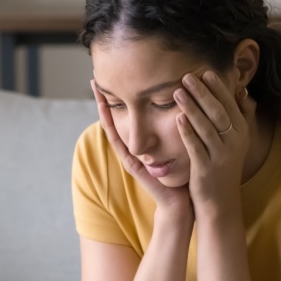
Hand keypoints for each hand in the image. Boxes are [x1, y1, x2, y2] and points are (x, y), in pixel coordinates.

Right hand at [91, 79, 191, 218]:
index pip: (128, 116)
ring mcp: (130, 157)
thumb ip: (178, 128)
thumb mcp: (179, 145)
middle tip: (95, 79)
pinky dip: (111, 129)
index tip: (113, 78)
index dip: (120, 98)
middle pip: (115, 120)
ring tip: (96, 92)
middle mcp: (132, 148)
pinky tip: (106, 114)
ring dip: (103, 111)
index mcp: (142, 143)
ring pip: (113, 129)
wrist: (180, 202)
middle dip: (104, 99)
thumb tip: (185, 104)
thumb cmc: (183, 175)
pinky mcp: (133, 167)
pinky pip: (120, 145)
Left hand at [174, 71, 252, 211]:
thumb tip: (243, 92)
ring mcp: (221, 156)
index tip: (205, 72)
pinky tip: (178, 119)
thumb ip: (240, 117)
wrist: (220, 201)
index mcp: (241, 133)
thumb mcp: (236, 142)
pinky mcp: (206, 169)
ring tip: (178, 92)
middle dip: (203, 93)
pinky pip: (196, 147)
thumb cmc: (223, 167)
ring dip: (192, 108)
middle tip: (187, 76)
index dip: (218, 88)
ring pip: (206, 127)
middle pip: (218, 112)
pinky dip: (188, 132)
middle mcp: (234, 142)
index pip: (229, 105)